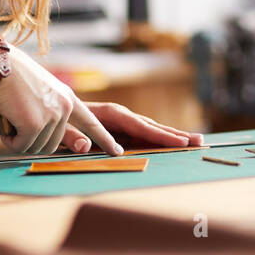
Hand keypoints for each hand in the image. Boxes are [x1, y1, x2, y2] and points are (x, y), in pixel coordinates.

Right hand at [0, 47, 121, 154]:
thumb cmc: (13, 79)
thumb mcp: (42, 95)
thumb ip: (55, 116)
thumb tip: (75, 143)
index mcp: (68, 99)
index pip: (92, 123)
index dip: (104, 139)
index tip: (117, 151)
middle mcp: (65, 107)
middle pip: (53, 145)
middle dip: (32, 140)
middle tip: (17, 121)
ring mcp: (52, 116)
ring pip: (36, 147)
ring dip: (19, 139)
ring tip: (11, 115)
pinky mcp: (35, 124)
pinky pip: (21, 146)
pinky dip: (10, 139)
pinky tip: (5, 119)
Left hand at [59, 102, 204, 152]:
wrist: (54, 108)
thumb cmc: (58, 120)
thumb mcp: (61, 129)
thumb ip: (71, 137)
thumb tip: (86, 146)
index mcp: (110, 114)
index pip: (140, 126)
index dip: (161, 135)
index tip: (180, 142)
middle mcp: (121, 115)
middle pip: (152, 125)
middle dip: (176, 134)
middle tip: (199, 141)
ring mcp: (123, 121)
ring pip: (151, 129)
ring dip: (173, 135)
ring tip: (195, 141)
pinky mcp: (121, 128)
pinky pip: (144, 134)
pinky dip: (161, 138)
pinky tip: (175, 142)